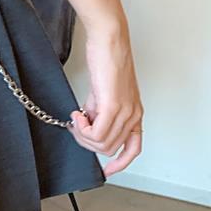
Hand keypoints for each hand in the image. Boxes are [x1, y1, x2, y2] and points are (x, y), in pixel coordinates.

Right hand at [66, 26, 143, 176]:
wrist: (109, 40)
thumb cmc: (106, 58)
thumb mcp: (103, 92)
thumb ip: (99, 110)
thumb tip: (88, 123)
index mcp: (134, 112)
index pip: (133, 148)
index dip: (120, 162)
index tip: (107, 169)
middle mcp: (133, 115)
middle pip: (110, 148)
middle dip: (88, 142)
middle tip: (76, 125)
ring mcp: (125, 111)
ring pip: (102, 144)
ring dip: (83, 135)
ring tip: (76, 118)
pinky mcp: (113, 105)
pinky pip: (97, 133)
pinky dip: (82, 129)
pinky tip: (77, 114)